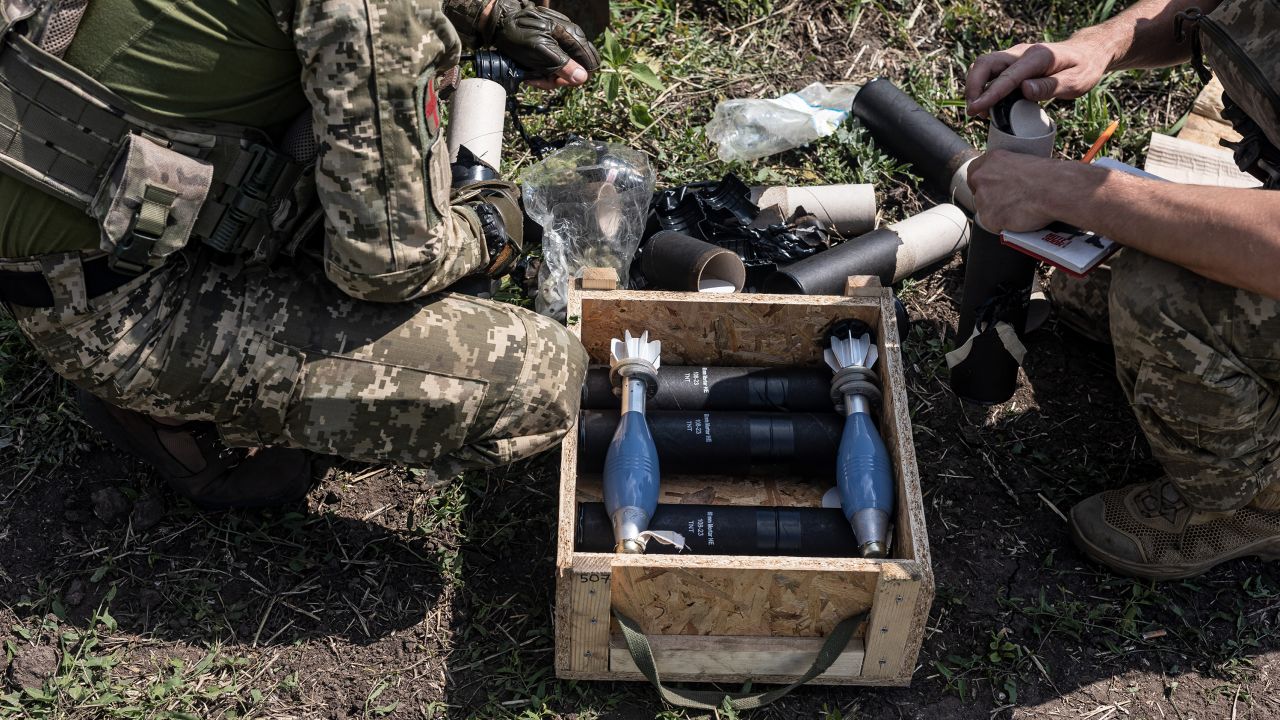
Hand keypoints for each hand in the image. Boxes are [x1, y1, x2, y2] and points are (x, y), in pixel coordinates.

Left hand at [487, 0, 600, 88]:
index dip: (573, 77)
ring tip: (532, 76)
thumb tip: (583, 78)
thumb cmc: (519, 36)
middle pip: (577, 68)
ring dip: (548, 76)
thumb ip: (563, 65)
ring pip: (564, 68)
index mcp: (573, 36)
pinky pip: (555, 62)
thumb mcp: (541, 53)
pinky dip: (544, 69)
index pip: (589, 64)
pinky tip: (532, 71)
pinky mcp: (552, 44)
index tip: (555, 81)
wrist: (500, 22)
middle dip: (559, 78)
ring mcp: (561, 40)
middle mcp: (570, 36)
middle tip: (539, 79)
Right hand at [965, 40, 1111, 115]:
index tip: (977, 109)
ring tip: (979, 111)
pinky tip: (988, 105)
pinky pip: (991, 73)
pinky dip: (983, 88)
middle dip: (973, 87)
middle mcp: (1022, 53)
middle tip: (973, 111)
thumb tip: (1024, 90)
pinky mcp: (1012, 64)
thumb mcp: (1076, 82)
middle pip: (985, 64)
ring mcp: (1015, 56)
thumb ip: (1050, 86)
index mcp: (1038, 57)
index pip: (1007, 76)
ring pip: (983, 67)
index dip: (990, 94)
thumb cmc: (1084, 68)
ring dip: (975, 88)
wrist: (1087, 53)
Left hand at [966, 150, 1066, 231]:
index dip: (983, 184)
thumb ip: (1009, 172)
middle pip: (979, 194)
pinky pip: (994, 226)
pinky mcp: (988, 218)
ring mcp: (982, 199)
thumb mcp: (1025, 163)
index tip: (992, 189)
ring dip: (999, 213)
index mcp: (991, 160)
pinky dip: (1005, 226)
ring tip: (1019, 211)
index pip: (974, 173)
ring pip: (986, 211)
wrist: (1055, 189)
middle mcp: (982, 178)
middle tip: (1010, 203)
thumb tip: (1011, 182)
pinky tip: (1019, 220)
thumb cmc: (1049, 176)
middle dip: (991, 200)